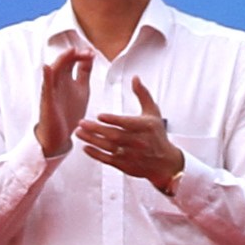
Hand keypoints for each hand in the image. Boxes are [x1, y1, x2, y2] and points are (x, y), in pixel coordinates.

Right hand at [34, 47, 92, 159]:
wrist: (59, 136)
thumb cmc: (68, 113)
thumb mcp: (81, 90)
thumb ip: (84, 74)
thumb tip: (90, 57)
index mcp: (67, 78)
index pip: (73, 61)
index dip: (82, 55)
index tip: (92, 53)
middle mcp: (58, 82)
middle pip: (64, 62)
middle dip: (75, 55)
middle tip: (87, 52)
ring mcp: (52, 90)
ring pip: (55, 71)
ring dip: (62, 60)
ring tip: (70, 52)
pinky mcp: (47, 101)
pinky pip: (46, 88)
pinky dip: (46, 77)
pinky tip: (47, 67)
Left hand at [74, 82, 184, 196]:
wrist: (165, 163)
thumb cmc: (157, 135)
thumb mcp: (153, 112)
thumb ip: (143, 94)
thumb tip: (134, 78)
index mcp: (145, 127)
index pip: (127, 123)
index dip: (113, 120)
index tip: (100, 115)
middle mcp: (138, 142)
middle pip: (114, 136)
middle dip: (96, 129)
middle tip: (81, 123)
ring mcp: (131, 155)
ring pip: (108, 148)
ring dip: (92, 140)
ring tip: (79, 133)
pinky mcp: (125, 165)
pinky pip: (108, 160)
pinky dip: (96, 154)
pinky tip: (86, 147)